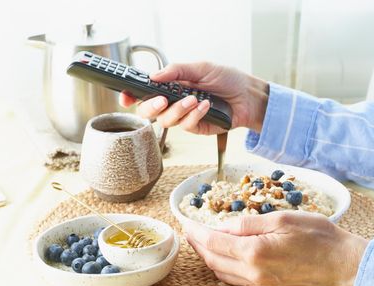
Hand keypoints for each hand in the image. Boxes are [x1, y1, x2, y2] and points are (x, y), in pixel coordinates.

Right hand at [119, 62, 268, 134]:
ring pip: (166, 121)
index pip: (144, 92)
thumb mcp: (201, 68)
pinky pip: (187, 125)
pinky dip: (195, 114)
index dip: (131, 96)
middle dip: (151, 107)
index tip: (125, 96)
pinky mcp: (196, 128)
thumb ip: (177, 71)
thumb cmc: (227, 79)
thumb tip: (153, 76)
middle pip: (148, 112)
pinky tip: (206, 105)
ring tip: (195, 98)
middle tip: (162, 100)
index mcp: (170, 86)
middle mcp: (173, 103)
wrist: (248, 96)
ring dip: (179, 109)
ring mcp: (184, 117)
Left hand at [184, 211, 367, 285]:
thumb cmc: (318, 236)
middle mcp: (254, 272)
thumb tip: (223, 226)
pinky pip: (236, 279)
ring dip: (208, 257)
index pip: (214, 242)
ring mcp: (261, 283)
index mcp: (255, 251)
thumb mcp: (282, 219)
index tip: (186, 222)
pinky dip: (222, 267)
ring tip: (201, 242)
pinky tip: (223, 256)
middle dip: (198, 245)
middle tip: (189, 231)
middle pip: (213, 259)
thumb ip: (248, 223)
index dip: (197, 232)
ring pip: (222, 272)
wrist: (343, 263)